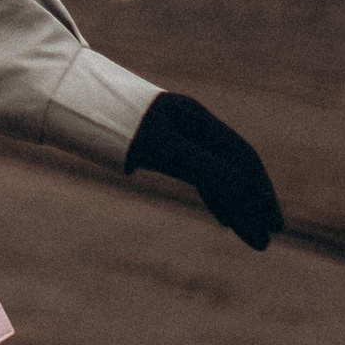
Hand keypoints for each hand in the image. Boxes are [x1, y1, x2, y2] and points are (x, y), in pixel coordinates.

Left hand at [124, 92, 280, 249]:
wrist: (71, 102)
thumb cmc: (115, 125)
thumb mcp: (162, 148)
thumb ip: (206, 168)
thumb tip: (248, 193)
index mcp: (198, 120)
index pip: (242, 157)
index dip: (260, 190)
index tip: (273, 223)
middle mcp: (194, 125)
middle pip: (236, 168)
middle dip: (253, 205)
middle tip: (265, 242)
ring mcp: (180, 135)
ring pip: (218, 174)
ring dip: (237, 207)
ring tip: (252, 240)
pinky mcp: (164, 147)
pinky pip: (200, 175)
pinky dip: (215, 198)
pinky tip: (224, 219)